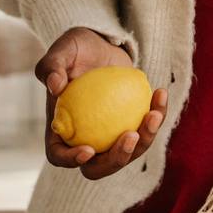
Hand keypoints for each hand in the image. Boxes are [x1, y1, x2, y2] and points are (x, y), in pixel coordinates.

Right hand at [37, 27, 166, 180]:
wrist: (101, 44)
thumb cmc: (76, 49)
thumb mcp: (61, 50)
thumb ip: (51, 66)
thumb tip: (55, 86)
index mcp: (61, 129)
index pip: (59, 155)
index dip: (71, 160)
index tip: (88, 149)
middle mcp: (84, 139)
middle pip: (98, 167)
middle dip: (117, 159)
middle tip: (130, 136)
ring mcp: (109, 137)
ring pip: (128, 153)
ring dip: (145, 139)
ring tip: (154, 114)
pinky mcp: (130, 126)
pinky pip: (145, 130)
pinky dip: (156, 116)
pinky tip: (160, 94)